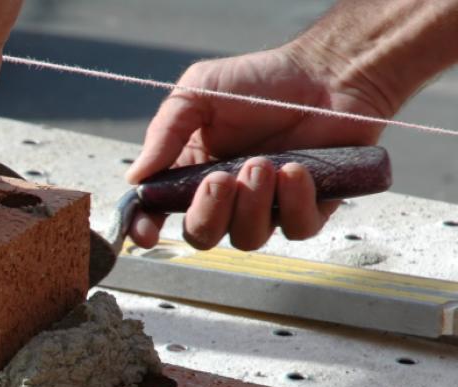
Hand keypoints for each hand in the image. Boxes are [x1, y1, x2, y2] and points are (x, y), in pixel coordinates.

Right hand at [126, 45, 387, 250]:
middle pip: (202, 236)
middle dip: (208, 213)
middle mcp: (226, 197)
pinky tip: (296, 170)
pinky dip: (294, 202)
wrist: (327, 72)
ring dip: (252, 204)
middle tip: (222, 178)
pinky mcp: (309, 207)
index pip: (159, 213)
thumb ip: (164, 133)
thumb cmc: (261, 80)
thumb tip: (136, 177)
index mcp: (190, 173)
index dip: (148, 228)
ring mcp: (267, 206)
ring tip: (265, 163)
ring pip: (248, 238)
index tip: (149, 232)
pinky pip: (297, 229)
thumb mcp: (198, 92)